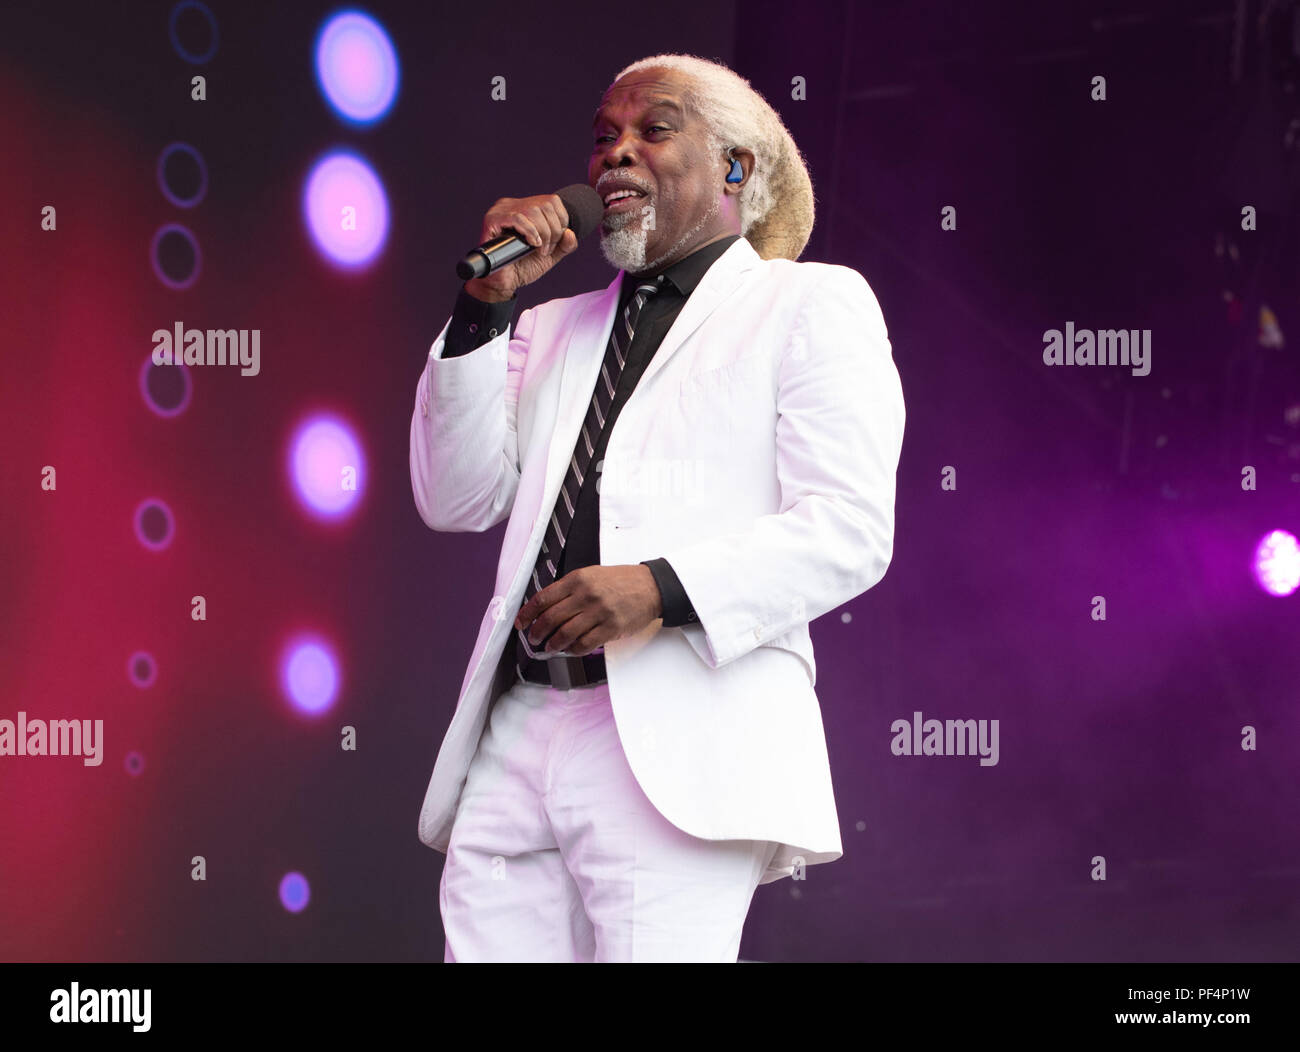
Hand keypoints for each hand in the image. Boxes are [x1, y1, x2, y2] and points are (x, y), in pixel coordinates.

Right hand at [464, 192, 579, 301]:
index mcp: (526, 207)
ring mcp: (501, 210)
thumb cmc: (523, 267)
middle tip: (546, 250)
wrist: (504, 283)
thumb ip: (564, 245)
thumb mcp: (550, 255)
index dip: (561, 222)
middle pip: (545, 205)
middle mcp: (513, 205)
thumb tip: (570, 232)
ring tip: (539, 250)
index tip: (554, 243)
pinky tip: (532, 244)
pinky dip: (530, 232)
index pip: (552, 201)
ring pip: (533, 210)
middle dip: (553, 231)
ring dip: (543, 233)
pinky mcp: (492, 220)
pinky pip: (518, 218)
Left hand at [513, 565, 662, 656]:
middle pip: (550, 618)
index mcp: (578, 580)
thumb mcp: (592, 575)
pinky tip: (571, 650)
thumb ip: (570, 589)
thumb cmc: (622, 581)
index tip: (521, 622)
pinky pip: (585, 644)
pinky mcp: (611, 628)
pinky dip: (573, 650)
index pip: (543, 598)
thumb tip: (547, 607)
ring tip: (550, 647)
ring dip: (553, 644)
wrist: (651, 586)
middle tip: (534, 638)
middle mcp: (586, 595)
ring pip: (565, 634)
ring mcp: (599, 612)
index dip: (527, 613)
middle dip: (537, 632)